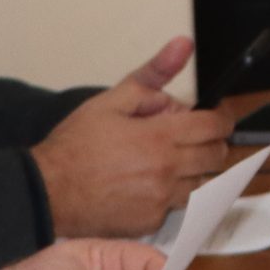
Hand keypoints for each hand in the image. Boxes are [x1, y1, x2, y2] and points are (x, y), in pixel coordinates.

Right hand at [29, 43, 229, 235]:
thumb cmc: (75, 146)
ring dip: (194, 170)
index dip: (222, 118)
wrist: (47, 191)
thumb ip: (153, 74)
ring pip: (202, 184)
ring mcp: (161, 201)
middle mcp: (167, 172)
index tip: (216, 115)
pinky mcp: (151, 223)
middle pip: (216, 157)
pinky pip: (178, 206)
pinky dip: (172, 194)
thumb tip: (182, 46)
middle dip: (210, 142)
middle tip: (188, 136)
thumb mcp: (112, 100)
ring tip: (165, 160)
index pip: (215, 126)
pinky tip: (149, 183)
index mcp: (160, 138)